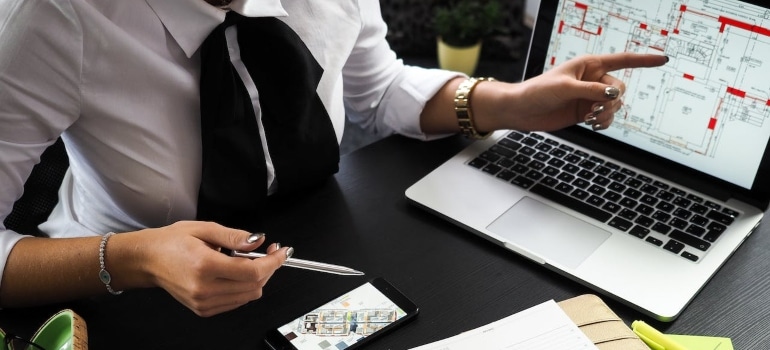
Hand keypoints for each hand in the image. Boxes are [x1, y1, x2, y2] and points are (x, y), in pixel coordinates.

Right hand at [128, 221, 289, 316]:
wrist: (147, 260)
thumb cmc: (171, 242)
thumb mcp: (204, 229)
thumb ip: (234, 236)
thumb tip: (258, 240)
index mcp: (205, 266)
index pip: (252, 271)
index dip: (273, 261)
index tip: (282, 251)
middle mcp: (205, 289)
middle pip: (254, 285)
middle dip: (269, 268)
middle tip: (269, 251)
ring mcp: (204, 302)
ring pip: (249, 295)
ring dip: (258, 278)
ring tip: (249, 260)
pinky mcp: (204, 310)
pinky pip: (237, 301)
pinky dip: (244, 288)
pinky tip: (236, 273)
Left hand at [501, 53, 667, 131]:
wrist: (523, 110)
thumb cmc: (538, 91)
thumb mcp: (566, 88)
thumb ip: (592, 91)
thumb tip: (614, 94)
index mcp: (590, 65)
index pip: (623, 60)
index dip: (644, 60)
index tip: (663, 59)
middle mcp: (593, 79)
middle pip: (620, 88)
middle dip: (612, 101)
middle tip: (594, 110)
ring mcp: (590, 97)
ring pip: (615, 105)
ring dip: (607, 114)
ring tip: (589, 119)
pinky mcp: (586, 112)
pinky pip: (607, 118)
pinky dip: (604, 123)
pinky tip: (594, 126)